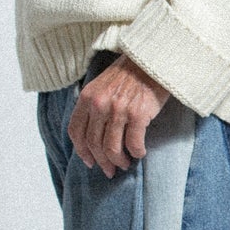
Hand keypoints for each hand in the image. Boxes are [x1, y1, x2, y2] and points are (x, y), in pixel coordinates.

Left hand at [68, 56, 170, 177]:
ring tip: (125, 164)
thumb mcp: (103, 84)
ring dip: (118, 161)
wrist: (154, 59)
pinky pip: (133, 144)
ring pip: (111, 148)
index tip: (89, 161)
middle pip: (93, 143)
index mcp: (87, 96)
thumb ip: (94, 104)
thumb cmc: (130, 73)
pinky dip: (136, 153)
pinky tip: (140, 153)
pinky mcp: (138, 114)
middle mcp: (100, 104)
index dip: (81, 151)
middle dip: (101, 162)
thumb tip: (94, 134)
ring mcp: (119, 109)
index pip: (76, 130)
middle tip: (109, 170)